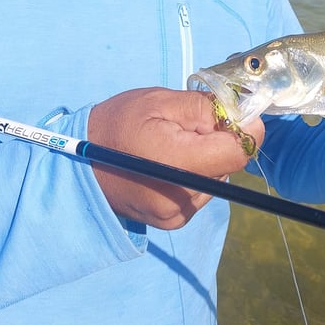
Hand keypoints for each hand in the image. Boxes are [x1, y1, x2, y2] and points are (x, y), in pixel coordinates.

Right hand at [87, 87, 264, 228]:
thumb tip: (244, 116)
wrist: (80, 162)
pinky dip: (196, 174)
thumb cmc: (119, 123)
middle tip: (189, 126)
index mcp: (177, 164)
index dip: (244, 129)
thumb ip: (205, 108)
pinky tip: (170, 164)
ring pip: (218, 178)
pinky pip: (202, 192)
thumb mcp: (160, 102)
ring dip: (207, 158)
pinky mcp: (174, 223)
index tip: (231, 113)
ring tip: (174, 144)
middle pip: (228, 165)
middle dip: (219, 141)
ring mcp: (177, 215)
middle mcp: (181, 198)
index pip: (238, 152)